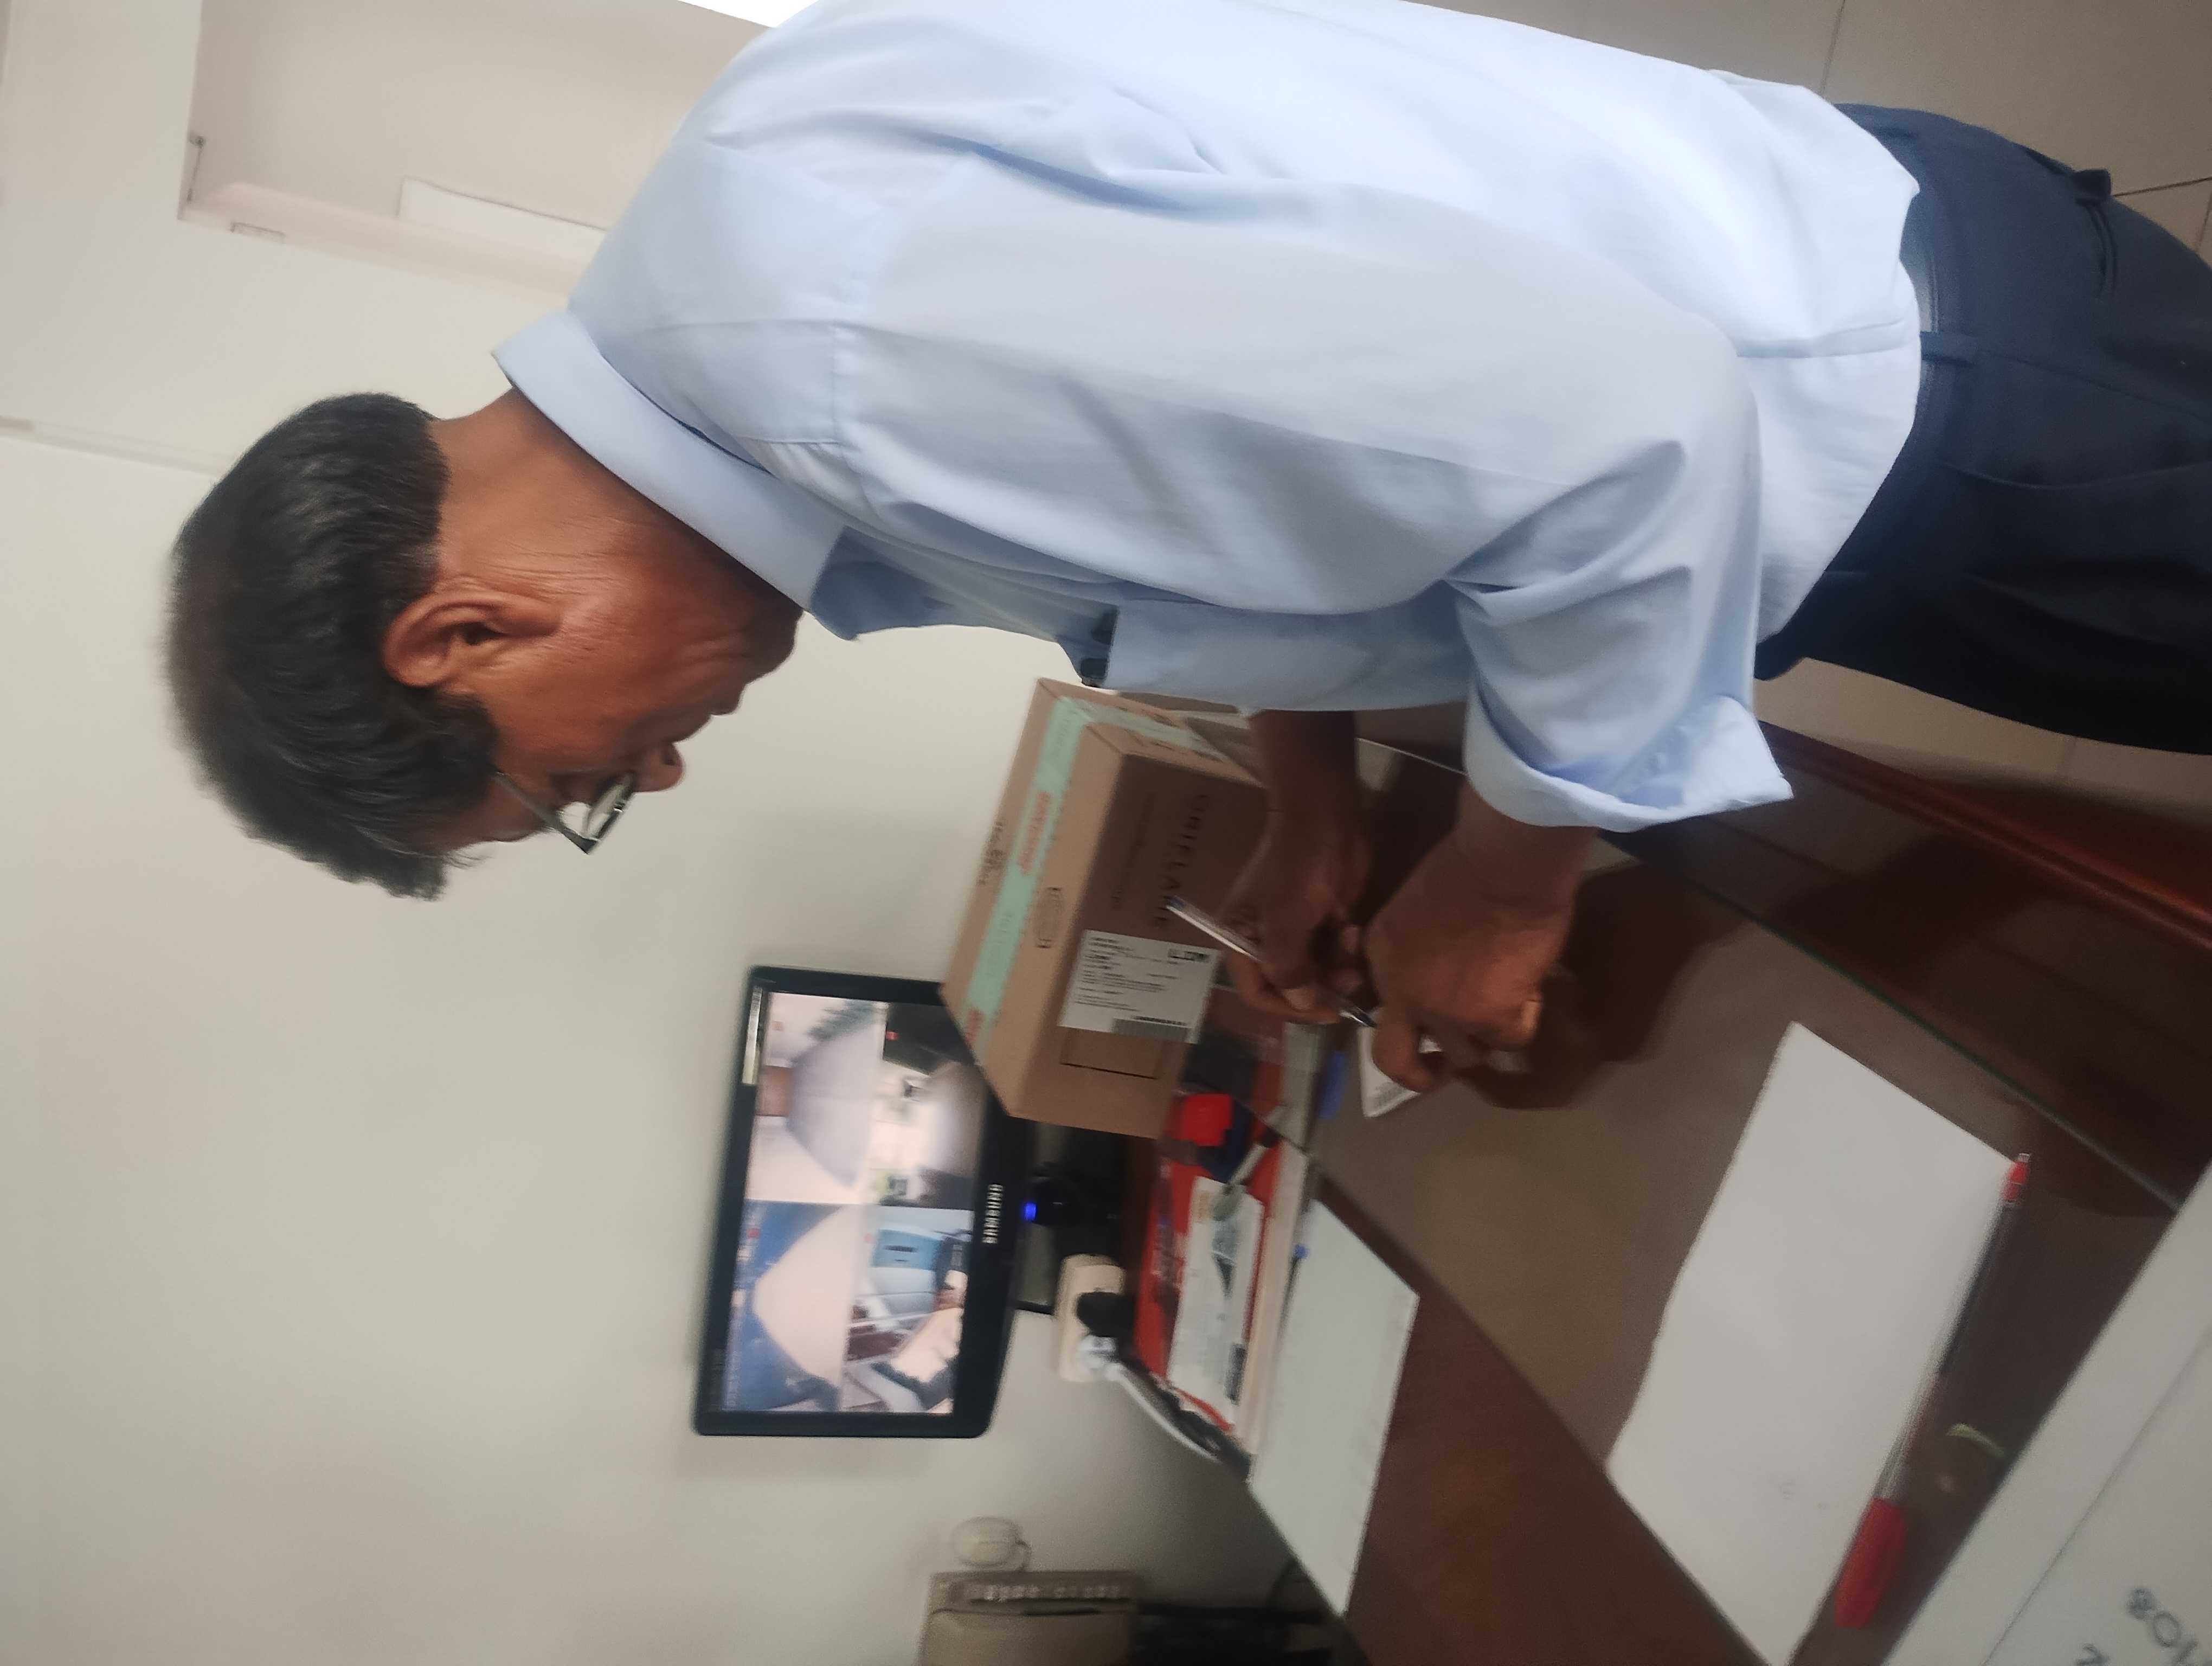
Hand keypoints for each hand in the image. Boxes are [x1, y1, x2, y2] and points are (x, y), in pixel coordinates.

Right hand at [1220, 798, 1370, 1023]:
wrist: (1324, 816)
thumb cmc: (1296, 868)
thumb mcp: (1284, 922)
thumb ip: (1288, 970)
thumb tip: (1302, 1003)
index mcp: (1241, 938)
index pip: (1257, 993)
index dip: (1289, 1009)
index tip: (1325, 1011)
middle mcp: (1264, 938)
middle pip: (1291, 985)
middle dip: (1322, 987)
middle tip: (1351, 981)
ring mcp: (1295, 928)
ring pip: (1317, 970)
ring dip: (1338, 967)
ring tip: (1353, 948)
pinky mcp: (1322, 917)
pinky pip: (1334, 950)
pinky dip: (1346, 948)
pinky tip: (1354, 929)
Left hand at [1365, 787, 1589, 1091]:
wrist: (1502, 868)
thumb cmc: (1458, 871)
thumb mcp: (1406, 912)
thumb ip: (1402, 955)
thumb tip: (1415, 979)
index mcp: (1385, 970)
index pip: (1377, 1025)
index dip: (1398, 1045)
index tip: (1415, 1045)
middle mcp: (1410, 1000)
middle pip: (1409, 1065)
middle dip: (1426, 1075)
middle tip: (1445, 1066)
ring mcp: (1451, 1015)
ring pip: (1469, 1053)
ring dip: (1484, 1035)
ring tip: (1501, 1005)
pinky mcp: (1496, 1018)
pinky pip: (1512, 1039)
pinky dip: (1524, 1018)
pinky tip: (1529, 991)